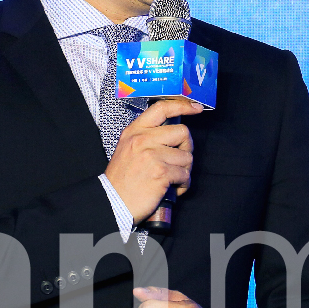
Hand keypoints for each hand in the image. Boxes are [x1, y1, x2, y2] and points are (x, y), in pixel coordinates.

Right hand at [103, 98, 203, 222]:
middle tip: (180, 160)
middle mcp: (143, 139)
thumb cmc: (122, 180)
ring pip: (187, 156)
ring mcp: (152, 155)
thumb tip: (172, 133)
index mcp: (135, 131)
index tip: (196, 107)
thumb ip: (146, 137)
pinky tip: (172, 189)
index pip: (162, 108)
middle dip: (187, 148)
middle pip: (182, 132)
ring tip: (172, 179)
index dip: (182, 105)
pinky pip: (185, 175)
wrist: (113, 202)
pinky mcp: (161, 172)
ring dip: (184, 170)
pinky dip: (182, 185)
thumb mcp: (127, 148)